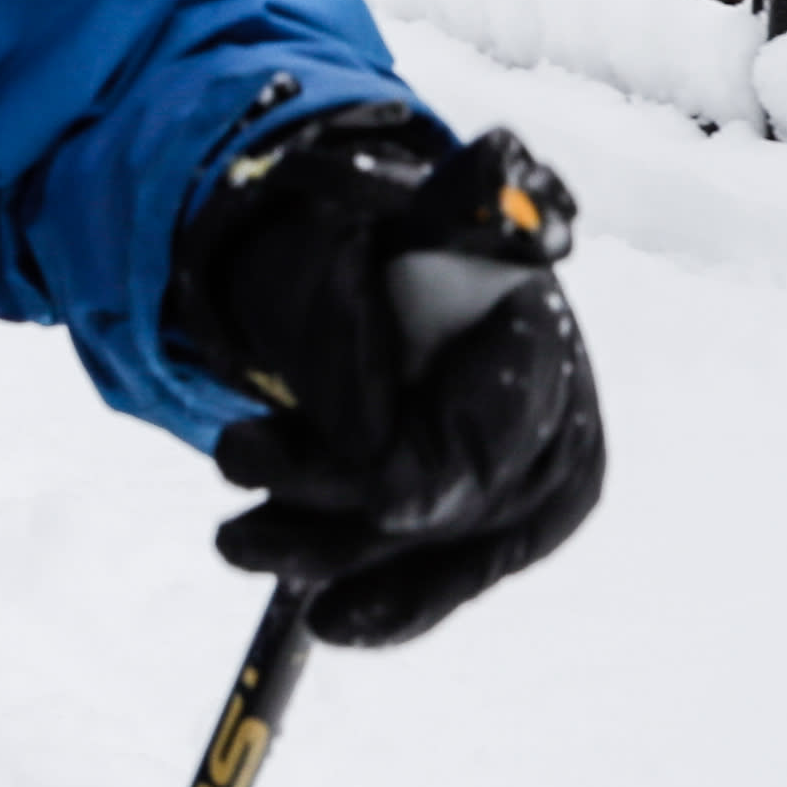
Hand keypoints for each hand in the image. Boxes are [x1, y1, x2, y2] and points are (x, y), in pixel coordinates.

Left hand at [171, 103, 602, 646]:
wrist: (418, 275)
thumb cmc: (421, 234)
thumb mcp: (437, 202)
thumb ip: (467, 199)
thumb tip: (498, 163)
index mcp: (545, 360)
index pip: (486, 448)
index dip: (422, 478)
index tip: (356, 492)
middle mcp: (552, 444)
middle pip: (444, 519)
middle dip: (337, 524)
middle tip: (234, 510)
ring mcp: (521, 501)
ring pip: (425, 562)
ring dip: (326, 559)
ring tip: (235, 541)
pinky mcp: (485, 539)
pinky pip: (439, 590)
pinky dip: (385, 611)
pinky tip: (327, 623)